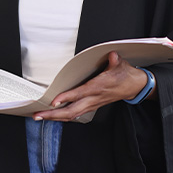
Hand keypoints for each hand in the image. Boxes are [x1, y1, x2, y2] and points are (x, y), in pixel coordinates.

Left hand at [33, 52, 152, 121]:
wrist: (135, 86)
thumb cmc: (125, 75)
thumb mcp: (121, 64)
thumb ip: (114, 60)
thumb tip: (111, 55)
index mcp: (99, 87)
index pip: (80, 94)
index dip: (66, 98)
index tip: (54, 101)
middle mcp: (94, 98)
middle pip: (71, 111)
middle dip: (54, 114)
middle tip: (38, 114)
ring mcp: (93, 104)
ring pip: (72, 115)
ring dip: (55, 117)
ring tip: (40, 116)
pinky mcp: (92, 106)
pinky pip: (76, 114)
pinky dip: (63, 116)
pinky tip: (53, 116)